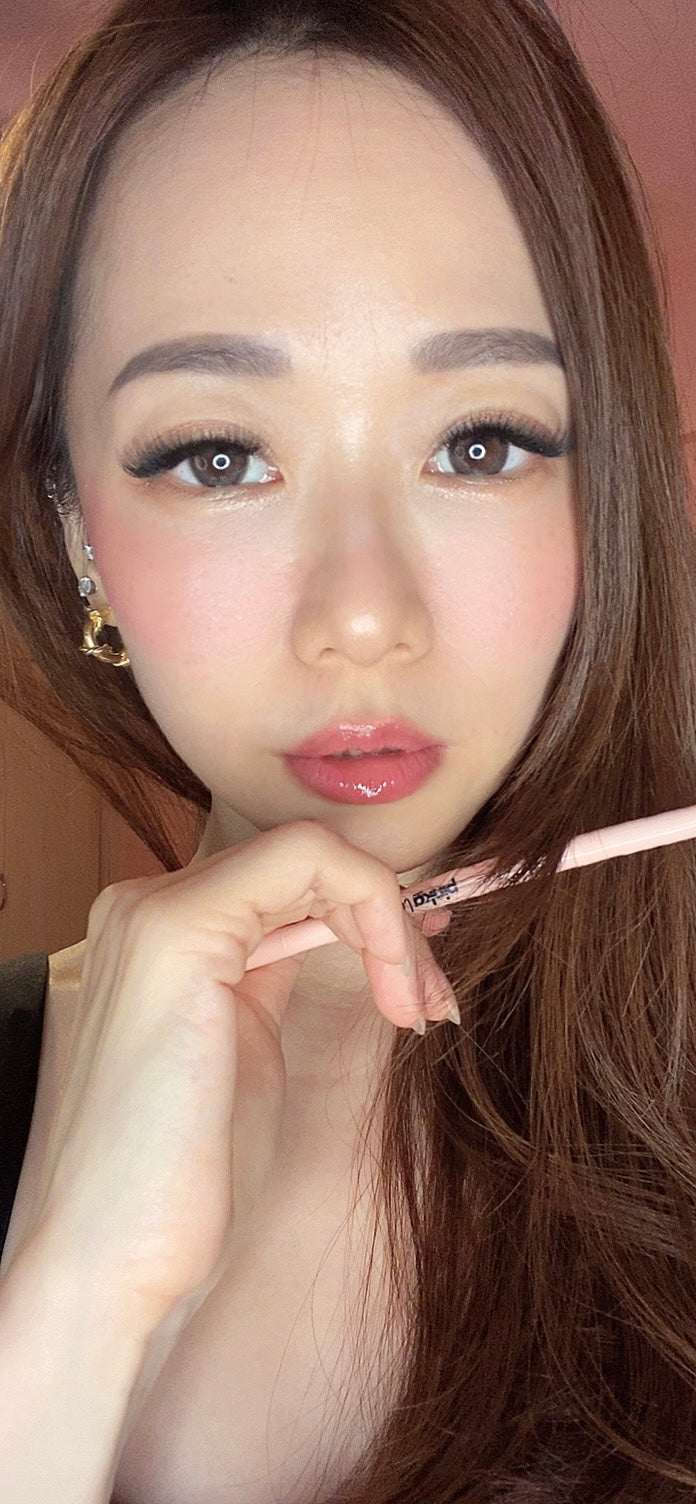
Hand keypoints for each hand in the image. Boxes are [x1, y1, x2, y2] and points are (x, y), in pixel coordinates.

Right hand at [24, 821, 456, 1336]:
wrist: (114, 1257)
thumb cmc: (184, 1172)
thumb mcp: (243, 1044)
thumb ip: (271, 971)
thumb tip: (352, 929)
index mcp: (159, 929)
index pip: (284, 876)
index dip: (367, 910)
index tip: (420, 969)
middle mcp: (146, 904)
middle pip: (305, 859)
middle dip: (391, 920)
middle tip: (431, 998)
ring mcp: (154, 912)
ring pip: (313, 849)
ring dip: (391, 923)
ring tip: (419, 1006)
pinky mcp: (177, 933)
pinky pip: (308, 864)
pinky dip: (376, 916)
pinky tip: (396, 997)